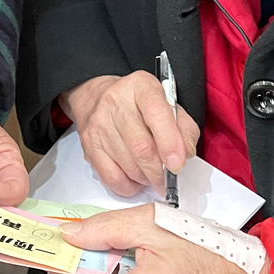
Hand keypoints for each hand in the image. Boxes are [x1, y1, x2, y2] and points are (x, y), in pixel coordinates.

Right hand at [61, 72, 200, 194]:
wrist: (97, 99)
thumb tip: (185, 154)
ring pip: (129, 167)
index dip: (170, 143)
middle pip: (142, 148)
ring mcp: (99, 125)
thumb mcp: (168, 104)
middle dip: (160, 171)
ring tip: (153, 174)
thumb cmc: (138, 105)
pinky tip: (136, 178)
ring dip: (147, 178)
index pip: (157, 113)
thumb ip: (184, 127)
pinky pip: (113, 178)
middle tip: (170, 179)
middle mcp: (116, 102)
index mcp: (141, 87)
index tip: (178, 164)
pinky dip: (130, 186)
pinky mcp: (89, 146)